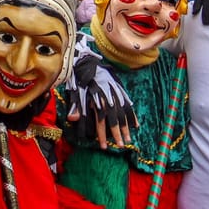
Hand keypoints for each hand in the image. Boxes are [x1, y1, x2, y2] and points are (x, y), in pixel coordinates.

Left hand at [66, 32, 137, 147]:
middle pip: (115, 120)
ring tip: (129, 139)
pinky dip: (132, 116)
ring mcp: (117, 96)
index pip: (101, 121)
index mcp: (98, 100)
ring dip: (127, 128)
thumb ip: (76, 106)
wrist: (90, 62)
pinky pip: (129, 106)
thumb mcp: (76, 91)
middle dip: (118, 134)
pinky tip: (136, 125)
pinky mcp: (121, 92)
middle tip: (121, 145)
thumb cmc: (81, 78)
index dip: (102, 135)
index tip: (103, 146)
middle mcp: (110, 99)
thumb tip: (73, 119)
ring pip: (123, 114)